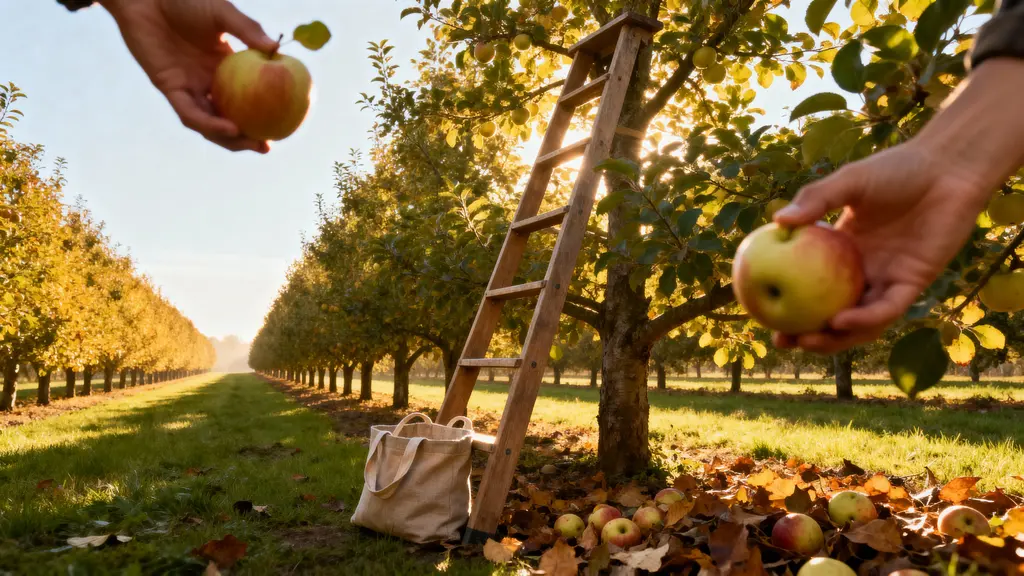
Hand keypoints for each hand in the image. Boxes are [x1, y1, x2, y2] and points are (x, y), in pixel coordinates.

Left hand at [99, 0, 277, 152]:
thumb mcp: (222, 13)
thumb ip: (248, 29)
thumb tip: (276, 48)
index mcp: (223, 67)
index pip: (245, 99)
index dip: (260, 114)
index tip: (281, 124)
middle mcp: (206, 82)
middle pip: (227, 119)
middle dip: (245, 138)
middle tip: (266, 146)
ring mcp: (188, 87)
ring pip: (208, 123)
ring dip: (228, 139)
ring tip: (250, 142)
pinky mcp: (169, 87)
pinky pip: (190, 112)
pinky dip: (209, 123)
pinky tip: (229, 128)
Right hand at [772, 58, 1023, 354]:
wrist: (947, 169)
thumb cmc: (897, 169)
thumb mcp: (848, 181)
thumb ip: (815, 200)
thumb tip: (777, 221)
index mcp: (841, 251)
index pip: (810, 285)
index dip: (788, 303)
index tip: (761, 313)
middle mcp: (863, 271)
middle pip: (831, 314)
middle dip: (807, 334)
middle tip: (781, 341)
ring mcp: (888, 279)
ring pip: (860, 322)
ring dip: (835, 338)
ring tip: (810, 339)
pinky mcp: (914, 283)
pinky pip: (886, 308)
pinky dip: (865, 320)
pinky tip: (842, 321)